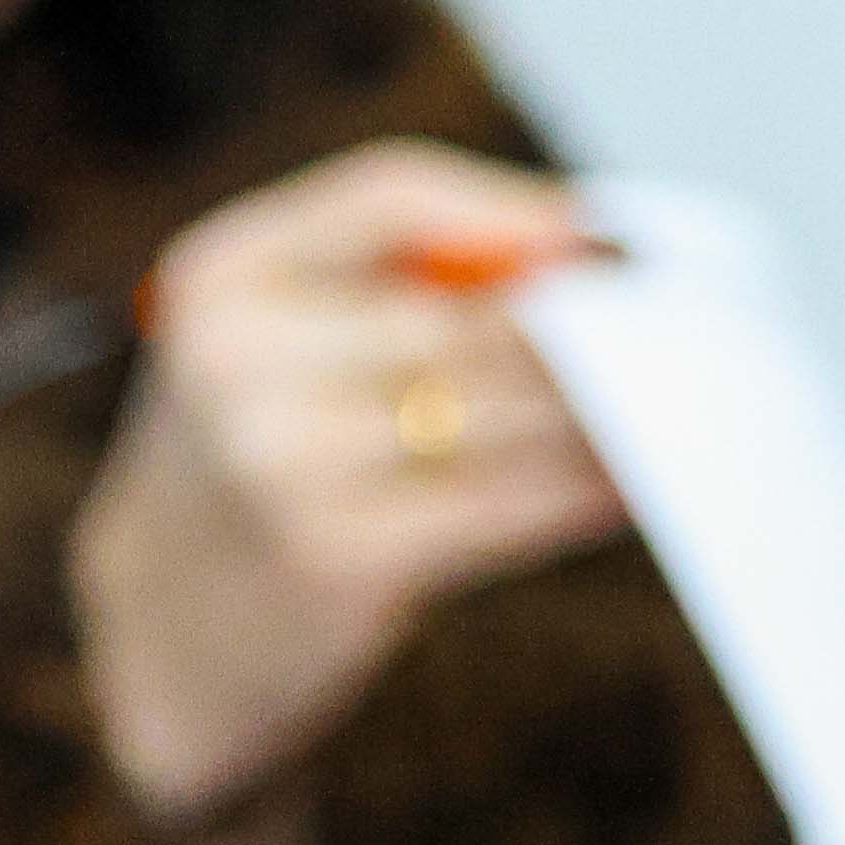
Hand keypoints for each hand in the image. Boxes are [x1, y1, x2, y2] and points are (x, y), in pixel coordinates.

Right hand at [69, 140, 634, 827]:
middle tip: (691, 325)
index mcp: (217, 280)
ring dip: (617, 408)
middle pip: (479, 311)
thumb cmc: (251, 472)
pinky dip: (589, 490)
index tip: (612, 239)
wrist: (153, 648)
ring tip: (685, 402)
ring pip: (512, 409)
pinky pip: (511, 503)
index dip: (516, 209)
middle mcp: (237, 362)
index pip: (386, 196)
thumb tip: (601, 252)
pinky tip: (633, 483)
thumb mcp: (268, 343)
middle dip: (596, 322)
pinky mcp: (340, 560)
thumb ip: (396, 282)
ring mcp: (283, 466)